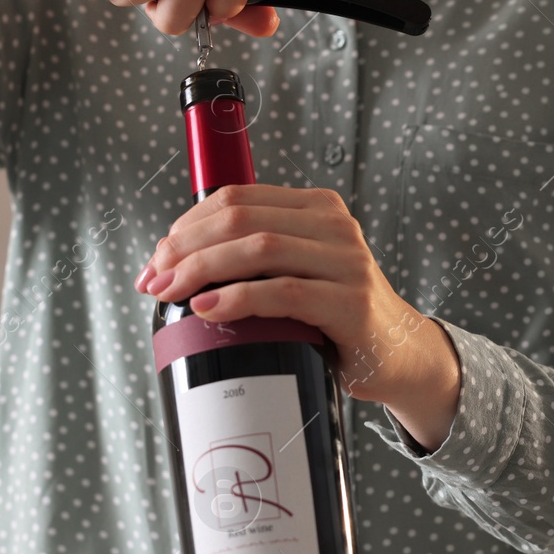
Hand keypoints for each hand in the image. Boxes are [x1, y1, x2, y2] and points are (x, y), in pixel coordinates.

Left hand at [135, 185, 462, 451]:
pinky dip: (238, 299)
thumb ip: (256, 258)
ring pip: (258, 249)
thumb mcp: (300, 272)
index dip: (187, 224)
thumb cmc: (338, 316)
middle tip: (155, 279)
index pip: (237, 198)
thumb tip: (176, 267)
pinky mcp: (350, 303)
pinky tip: (210, 309)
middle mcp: (335, 226)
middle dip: (186, 248)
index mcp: (317, 208)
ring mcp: (347, 263)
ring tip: (171, 293)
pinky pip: (284, 293)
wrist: (398, 355)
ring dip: (203, 270)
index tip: (158, 259)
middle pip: (241, 219)